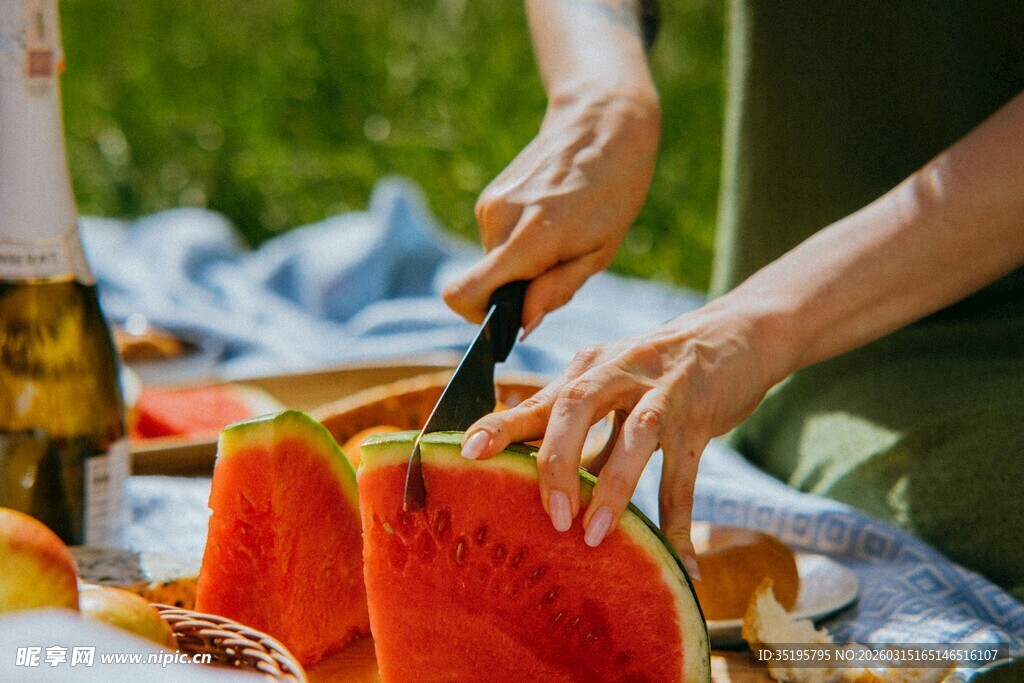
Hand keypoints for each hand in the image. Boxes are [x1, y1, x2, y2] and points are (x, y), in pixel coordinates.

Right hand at [443, 89, 659, 330]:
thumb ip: (557, 290)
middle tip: (559, 266)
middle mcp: (499, 220)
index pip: (464, 293)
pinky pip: (497, 240)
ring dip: (521, 264)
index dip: (478, 318)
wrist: (604, 124)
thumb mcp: (599, 252)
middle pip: (485, 284)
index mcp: (529, 239)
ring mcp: (491, 205)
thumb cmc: (613, 192)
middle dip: (515, 289)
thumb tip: (522, 324)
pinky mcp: (491, 196)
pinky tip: (551, 220)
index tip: (508, 318)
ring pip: (493, 261)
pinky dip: (519, 244)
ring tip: (561, 237)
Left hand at [458, 300, 788, 576]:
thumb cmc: (655, 370)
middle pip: (577, 404)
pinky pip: (686, 473)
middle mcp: (619, 370)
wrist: (734, 335)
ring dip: (613, 487)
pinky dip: (680, 520)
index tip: (468, 451)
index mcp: (588, 367)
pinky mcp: (700, 414)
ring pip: (635, 435)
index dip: (501, 424)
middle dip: (557, 459)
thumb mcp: (610, 383)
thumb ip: (576, 425)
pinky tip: (683, 561)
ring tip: (595, 536)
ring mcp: (662, 390)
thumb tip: (537, 477)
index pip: (539, 399)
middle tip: (550, 514)